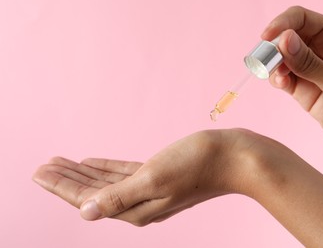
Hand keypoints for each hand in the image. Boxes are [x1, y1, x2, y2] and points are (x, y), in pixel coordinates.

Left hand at [33, 128, 322, 245]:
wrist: (235, 157)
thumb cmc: (199, 164)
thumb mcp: (155, 178)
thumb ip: (120, 195)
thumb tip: (86, 213)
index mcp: (136, 206)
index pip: (88, 198)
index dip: (62, 185)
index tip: (40, 172)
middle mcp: (140, 201)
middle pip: (94, 191)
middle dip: (66, 180)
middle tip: (42, 166)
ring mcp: (150, 188)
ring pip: (106, 181)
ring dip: (83, 173)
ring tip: (61, 162)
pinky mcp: (158, 175)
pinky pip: (122, 172)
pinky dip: (105, 167)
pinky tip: (92, 162)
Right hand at [262, 6, 322, 167]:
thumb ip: (308, 63)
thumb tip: (282, 40)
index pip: (302, 19)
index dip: (282, 23)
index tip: (266, 37)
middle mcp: (321, 49)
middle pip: (287, 37)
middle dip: (274, 46)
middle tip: (265, 61)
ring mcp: (310, 70)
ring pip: (281, 58)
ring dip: (273, 65)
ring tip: (279, 77)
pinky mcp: (302, 89)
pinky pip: (282, 77)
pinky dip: (276, 79)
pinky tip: (281, 84)